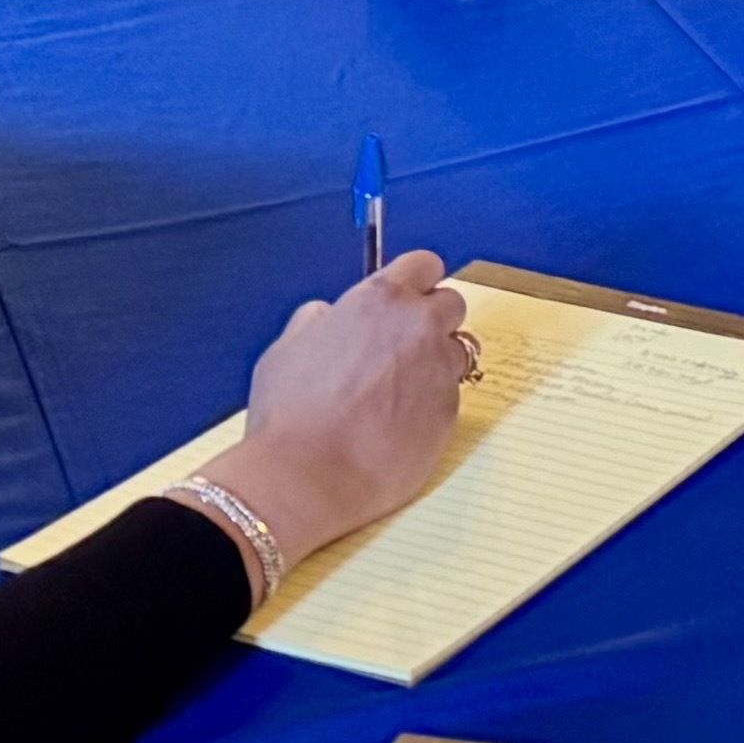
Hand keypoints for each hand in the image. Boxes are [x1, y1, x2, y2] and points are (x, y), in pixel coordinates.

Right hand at [200, 253, 473, 555]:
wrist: (308, 477)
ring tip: (397, 393)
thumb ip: (317, 322)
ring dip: (435, 363)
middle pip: (451, 304)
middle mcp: (420, 327)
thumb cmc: (289, 414)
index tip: (406, 296)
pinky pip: (450, 397)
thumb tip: (330, 316)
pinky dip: (431, 404)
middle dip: (431, 320)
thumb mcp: (287, 349)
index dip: (415, 281)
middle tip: (401, 347)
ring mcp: (441, 371)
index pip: (423, 265)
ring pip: (456, 352)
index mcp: (380, 300)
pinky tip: (398, 425)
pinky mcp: (451, 413)